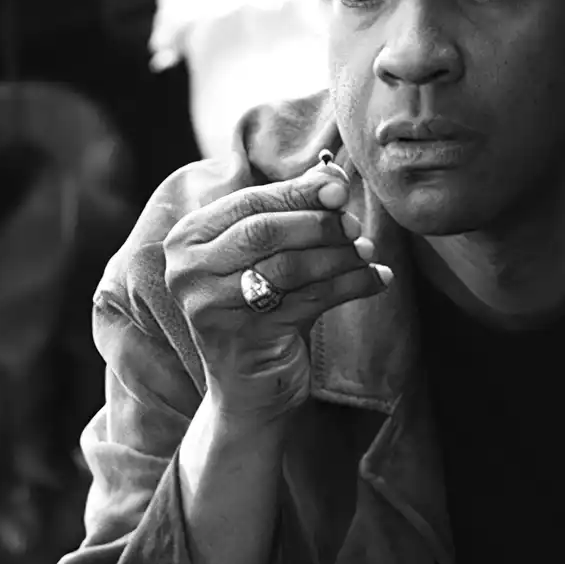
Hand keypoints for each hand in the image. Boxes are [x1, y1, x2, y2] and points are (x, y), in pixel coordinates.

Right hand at [163, 157, 391, 425]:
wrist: (249, 391)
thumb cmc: (260, 314)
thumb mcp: (269, 258)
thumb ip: (291, 213)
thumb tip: (332, 172)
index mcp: (188, 239)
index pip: (249, 203)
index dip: (298, 191)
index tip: (340, 188)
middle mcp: (188, 271)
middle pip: (265, 231)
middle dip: (319, 224)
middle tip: (355, 227)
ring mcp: (210, 306)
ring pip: (288, 266)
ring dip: (338, 257)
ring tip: (368, 255)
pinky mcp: (241, 338)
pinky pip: (307, 301)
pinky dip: (349, 286)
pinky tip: (376, 280)